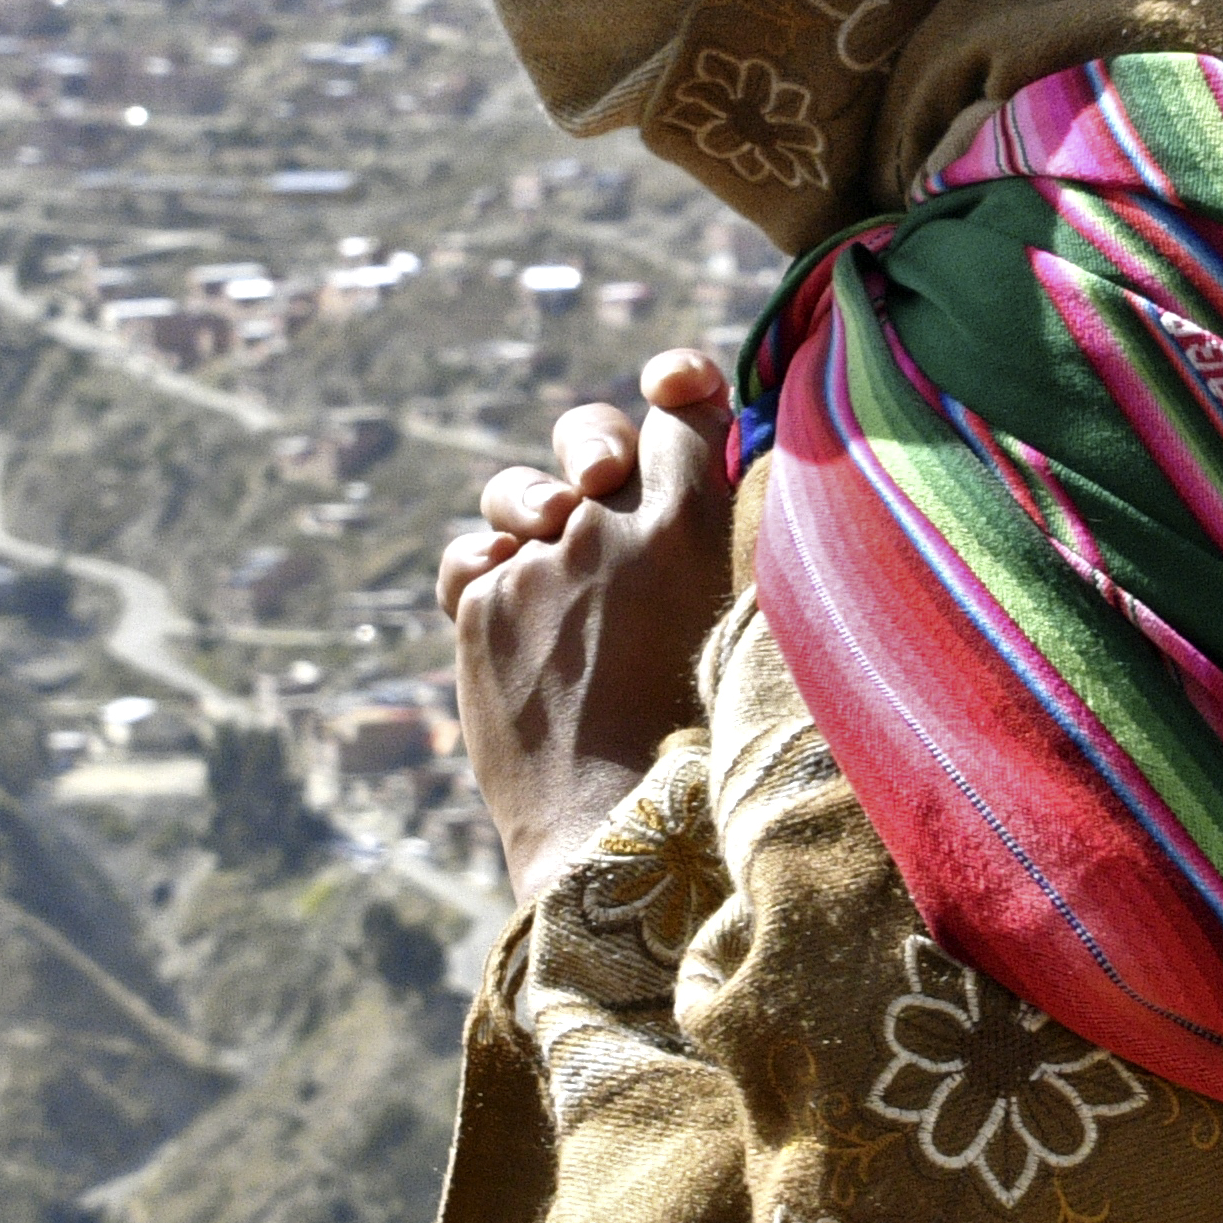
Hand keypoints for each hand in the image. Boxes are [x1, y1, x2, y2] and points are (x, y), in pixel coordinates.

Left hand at [440, 347, 739, 891]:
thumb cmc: (707, 747)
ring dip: (534, 507)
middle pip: (595, 434)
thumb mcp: (751, 629)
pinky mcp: (476, 608)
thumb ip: (735, 547)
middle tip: (603, 482)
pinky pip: (472, 558)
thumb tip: (731, 484)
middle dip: (600, 448)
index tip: (678, 387)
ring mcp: (535, 561)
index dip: (681, 388)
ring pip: (518, 492)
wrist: (612, 835)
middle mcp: (606, 522)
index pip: (680, 410)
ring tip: (549, 542)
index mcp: (691, 520)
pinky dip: (489, 573)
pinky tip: (511, 604)